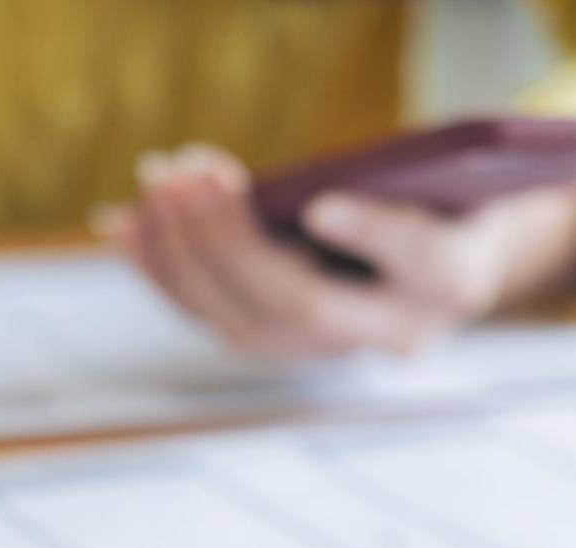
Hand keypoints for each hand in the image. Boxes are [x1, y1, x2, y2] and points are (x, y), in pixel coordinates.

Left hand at [97, 142, 575, 356]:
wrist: (443, 257)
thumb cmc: (449, 197)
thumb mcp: (453, 174)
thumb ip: (415, 175)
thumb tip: (329, 194)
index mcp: (452, 280)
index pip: (419, 263)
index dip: (370, 234)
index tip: (324, 204)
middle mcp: (389, 331)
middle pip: (304, 304)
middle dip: (236, 240)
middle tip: (191, 171)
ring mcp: (325, 348)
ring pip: (241, 319)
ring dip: (184, 250)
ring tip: (157, 180)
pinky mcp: (274, 339)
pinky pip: (207, 313)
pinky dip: (159, 267)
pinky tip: (122, 222)